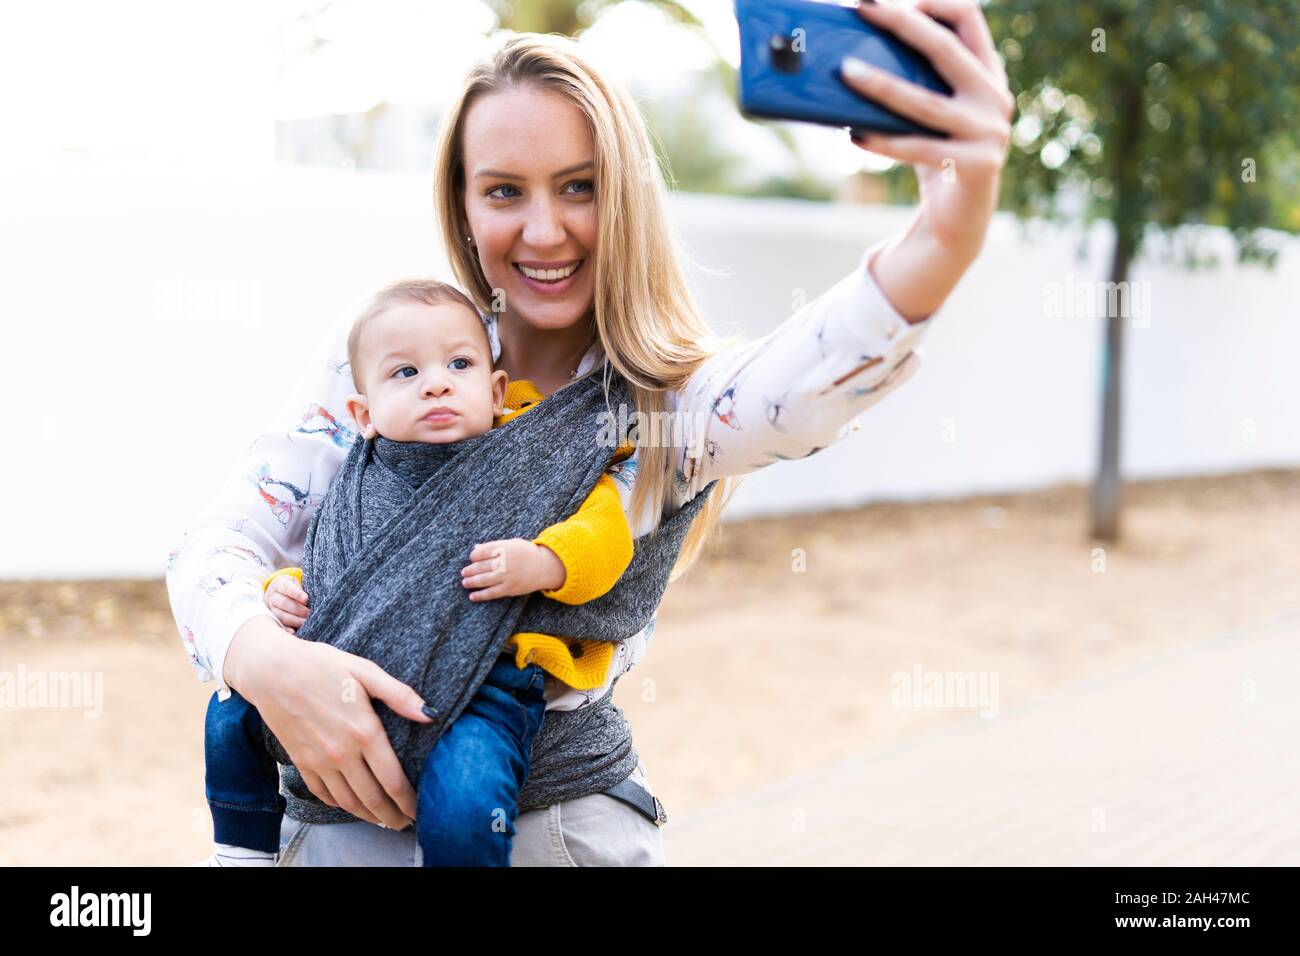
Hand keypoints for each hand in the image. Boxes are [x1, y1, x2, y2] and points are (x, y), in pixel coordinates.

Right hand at [223, 615, 431, 829]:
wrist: (271, 670)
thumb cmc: (321, 665)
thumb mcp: (365, 671)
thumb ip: (399, 695)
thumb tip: (431, 714)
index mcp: (363, 731)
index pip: (392, 779)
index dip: (408, 800)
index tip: (419, 809)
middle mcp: (341, 753)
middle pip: (372, 797)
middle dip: (392, 815)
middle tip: (406, 823)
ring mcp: (318, 761)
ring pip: (347, 801)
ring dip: (368, 816)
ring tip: (384, 820)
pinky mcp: (300, 762)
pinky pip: (323, 794)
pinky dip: (340, 805)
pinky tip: (350, 805)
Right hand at [264, 574, 309, 632]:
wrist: (279, 592)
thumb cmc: (293, 588)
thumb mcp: (297, 584)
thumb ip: (301, 590)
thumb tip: (309, 600)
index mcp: (280, 585)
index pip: (287, 588)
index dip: (297, 593)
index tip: (306, 598)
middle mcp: (273, 596)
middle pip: (284, 603)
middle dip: (298, 609)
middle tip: (309, 613)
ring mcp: (270, 608)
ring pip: (280, 615)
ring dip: (294, 620)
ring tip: (305, 622)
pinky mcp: (272, 619)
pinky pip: (278, 624)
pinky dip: (285, 629)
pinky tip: (293, 631)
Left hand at [461, 538, 564, 600]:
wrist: (545, 567)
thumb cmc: (527, 553)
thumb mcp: (512, 544)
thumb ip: (493, 546)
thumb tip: (475, 548)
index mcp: (504, 548)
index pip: (481, 552)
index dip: (474, 556)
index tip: (472, 559)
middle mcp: (504, 562)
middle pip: (480, 566)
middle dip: (469, 570)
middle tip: (464, 572)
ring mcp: (506, 576)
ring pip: (483, 580)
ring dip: (471, 582)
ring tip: (465, 582)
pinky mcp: (510, 588)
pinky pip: (491, 593)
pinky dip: (480, 595)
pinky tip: (472, 596)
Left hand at [843, 0, 1013, 258]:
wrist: (959, 221)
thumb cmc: (937, 157)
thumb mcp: (933, 113)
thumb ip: (916, 82)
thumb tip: (850, 56)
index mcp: (988, 75)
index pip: (967, 18)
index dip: (931, 1)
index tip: (887, 0)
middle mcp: (995, 98)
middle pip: (945, 48)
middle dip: (900, 23)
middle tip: (862, 8)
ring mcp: (990, 133)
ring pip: (924, 102)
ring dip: (880, 84)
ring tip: (845, 71)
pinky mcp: (976, 166)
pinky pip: (917, 148)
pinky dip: (882, 141)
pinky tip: (854, 134)